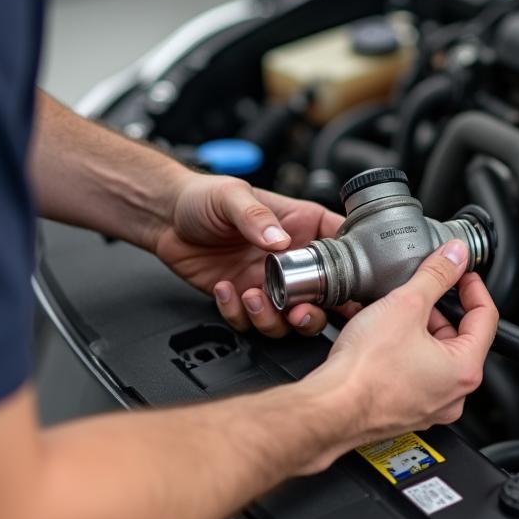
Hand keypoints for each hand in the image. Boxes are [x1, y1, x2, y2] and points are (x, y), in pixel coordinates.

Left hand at [151, 173, 343, 334]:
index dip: (352, 270)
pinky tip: (224, 291)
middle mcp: (291, 259)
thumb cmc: (204, 196)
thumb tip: (280, 240)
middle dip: (315, 312)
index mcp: (302, 226)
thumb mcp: (232, 196)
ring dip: (273, 319)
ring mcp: (269, 282)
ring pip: (289, 320)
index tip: (346, 286)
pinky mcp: (243, 299)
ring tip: (253, 297)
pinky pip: (250, 323)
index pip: (342, 248)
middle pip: (324, 298)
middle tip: (299, 312)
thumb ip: (256, 218)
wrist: (166, 217)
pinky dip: (238, 315)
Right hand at [306, 239, 499, 449]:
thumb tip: (455, 256)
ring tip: (390, 311)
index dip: (472, 287)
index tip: (460, 272)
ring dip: (414, 327)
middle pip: (457, 336)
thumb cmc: (365, 371)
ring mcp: (428, 405)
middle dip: (436, 308)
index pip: (486, 316)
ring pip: (431, 354)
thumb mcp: (406, 305)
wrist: (331, 408)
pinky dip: (399, 349)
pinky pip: (411, 371)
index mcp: (465, 369)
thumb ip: (436, 275)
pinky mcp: (403, 410)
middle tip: (416, 291)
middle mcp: (452, 394)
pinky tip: (378, 334)